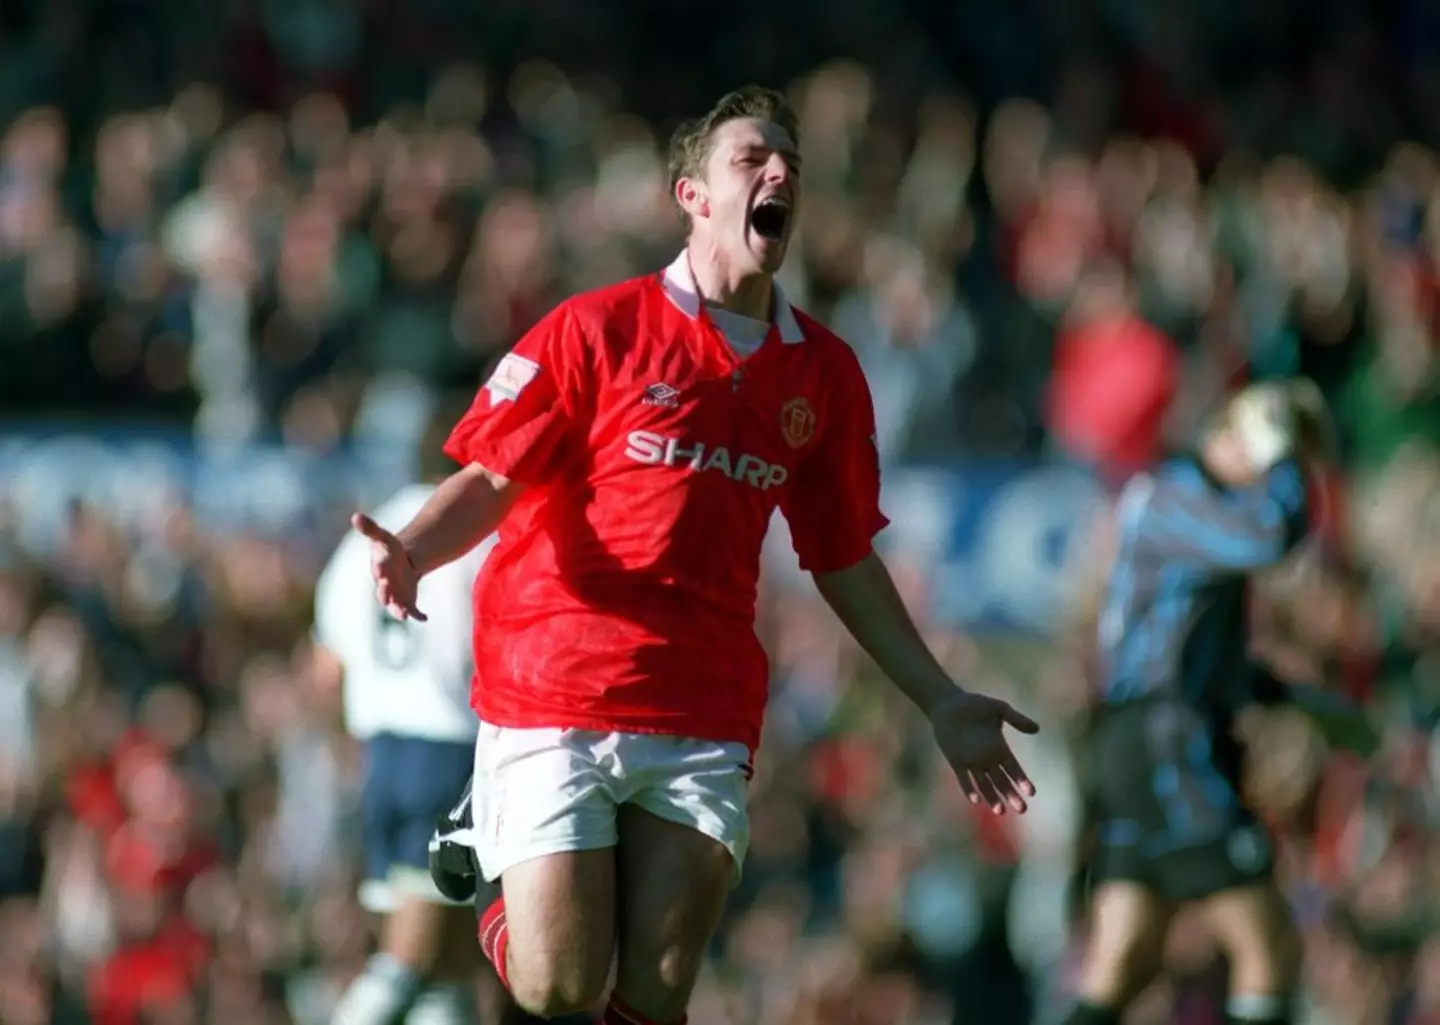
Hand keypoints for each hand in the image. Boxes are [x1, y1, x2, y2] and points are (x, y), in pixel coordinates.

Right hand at [352, 513, 427, 621]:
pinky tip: (424, 618)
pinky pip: (412, 611)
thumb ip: (370, 528)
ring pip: (395, 606)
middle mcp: (385, 584)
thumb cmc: (388, 549)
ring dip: (398, 610)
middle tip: (386, 592)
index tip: (382, 564)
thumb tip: (355, 515)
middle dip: (384, 592)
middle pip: (383, 591)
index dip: (380, 566)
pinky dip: (417, 615)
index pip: (379, 567)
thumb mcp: (382, 536)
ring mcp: (396, 595)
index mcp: (380, 567)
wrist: (398, 563)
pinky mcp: (407, 601)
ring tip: (403, 616)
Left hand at [928, 691, 1038, 813]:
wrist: (948, 704)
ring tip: (1001, 811)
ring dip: (992, 798)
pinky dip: (969, 790)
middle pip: (1002, 782)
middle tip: (1022, 809)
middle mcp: (987, 759)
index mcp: (1000, 748)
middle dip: (1012, 795)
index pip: (1014, 769)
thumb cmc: (974, 705)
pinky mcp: (956, 762)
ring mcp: (971, 762)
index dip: (1022, 780)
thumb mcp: (999, 709)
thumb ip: (1016, 719)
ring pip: (985, 785)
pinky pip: (964, 779)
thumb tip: (1037, 729)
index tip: (1031, 792)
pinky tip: (976, 801)